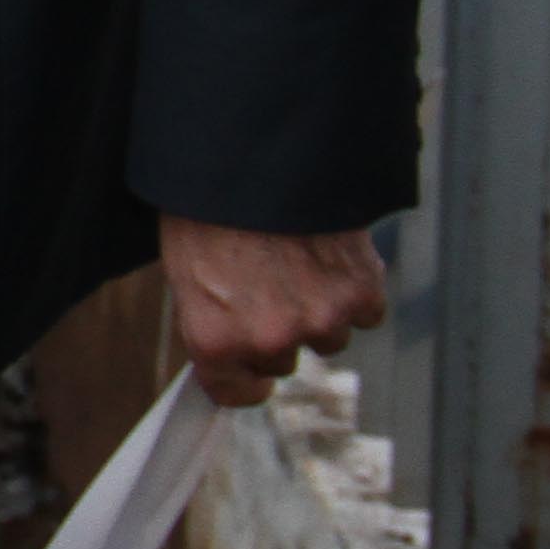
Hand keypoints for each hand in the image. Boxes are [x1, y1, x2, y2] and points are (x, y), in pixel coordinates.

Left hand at [165, 218, 388, 407]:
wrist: (251, 154)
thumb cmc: (208, 204)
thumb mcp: (185, 267)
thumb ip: (212, 318)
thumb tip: (228, 346)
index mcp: (214, 337)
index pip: (236, 393)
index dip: (242, 379)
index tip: (247, 373)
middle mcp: (269, 338)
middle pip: (283, 361)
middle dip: (278, 331)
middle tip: (265, 285)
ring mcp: (320, 319)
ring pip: (328, 337)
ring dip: (318, 309)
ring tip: (294, 260)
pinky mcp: (361, 294)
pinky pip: (364, 311)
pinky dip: (352, 288)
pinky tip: (327, 253)